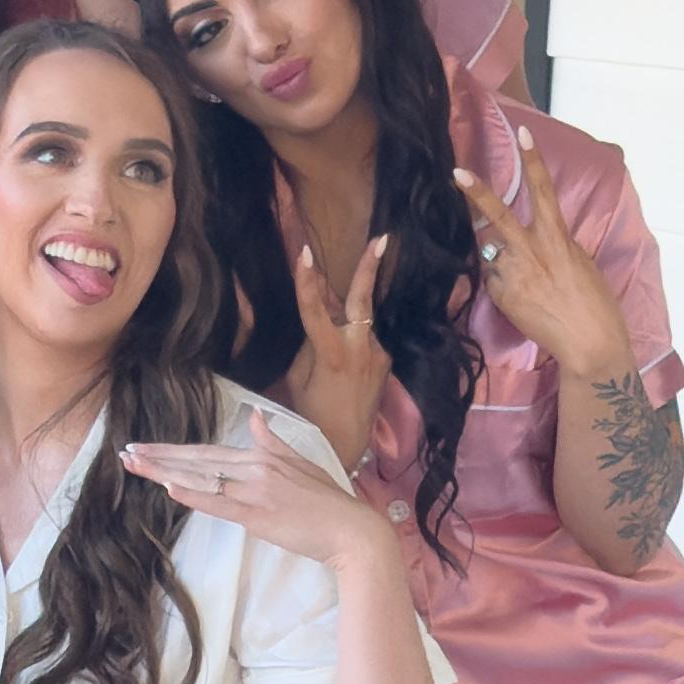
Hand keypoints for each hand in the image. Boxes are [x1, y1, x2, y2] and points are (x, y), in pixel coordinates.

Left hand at [123, 411, 385, 573]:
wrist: (352, 529)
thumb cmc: (328, 500)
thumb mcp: (301, 461)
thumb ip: (273, 440)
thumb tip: (254, 416)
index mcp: (261, 455)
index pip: (207, 451)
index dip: (174, 449)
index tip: (145, 447)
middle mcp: (255, 467)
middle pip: (197, 460)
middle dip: (158, 456)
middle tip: (125, 452)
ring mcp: (255, 490)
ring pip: (201, 478)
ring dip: (164, 471)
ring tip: (133, 466)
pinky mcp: (258, 516)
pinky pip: (219, 503)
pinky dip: (194, 494)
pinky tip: (168, 487)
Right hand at [285, 233, 392, 470]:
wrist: (344, 445)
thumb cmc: (311, 414)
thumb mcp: (298, 378)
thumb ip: (309, 345)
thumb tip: (318, 320)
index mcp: (331, 355)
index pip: (315, 310)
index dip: (307, 281)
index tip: (304, 253)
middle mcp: (359, 349)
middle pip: (362, 300)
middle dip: (370, 267)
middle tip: (383, 238)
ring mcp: (377, 354)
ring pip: (358, 322)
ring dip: (345, 319)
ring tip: (335, 347)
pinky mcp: (385, 361)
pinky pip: (363, 341)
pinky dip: (350, 342)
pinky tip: (343, 368)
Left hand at [454, 112, 633, 381]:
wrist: (589, 341)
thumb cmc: (594, 302)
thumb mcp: (579, 262)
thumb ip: (554, 245)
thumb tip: (534, 237)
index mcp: (557, 237)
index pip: (543, 190)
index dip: (533, 159)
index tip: (523, 133)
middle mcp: (532, 250)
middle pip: (498, 214)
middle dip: (476, 192)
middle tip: (456, 172)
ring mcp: (513, 272)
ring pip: (492, 253)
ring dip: (500, 259)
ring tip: (530, 283)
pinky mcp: (501, 295)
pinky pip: (493, 281)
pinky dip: (502, 285)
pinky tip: (524, 301)